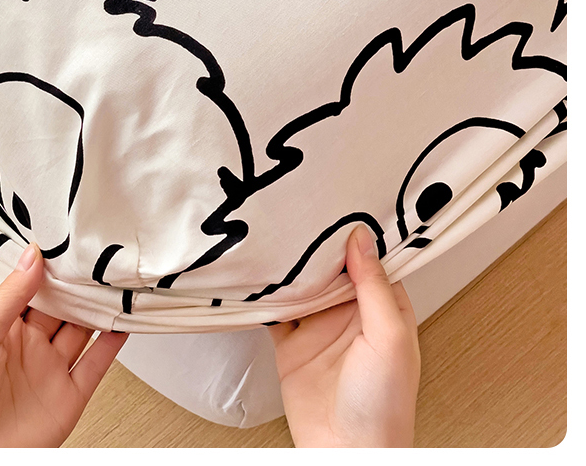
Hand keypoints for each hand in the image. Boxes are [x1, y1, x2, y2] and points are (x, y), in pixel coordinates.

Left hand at [0, 243, 127, 446]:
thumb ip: (8, 297)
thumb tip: (31, 258)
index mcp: (2, 329)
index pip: (34, 289)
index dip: (52, 269)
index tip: (70, 245)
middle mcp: (29, 348)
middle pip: (63, 308)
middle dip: (80, 285)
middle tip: (101, 259)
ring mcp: (50, 372)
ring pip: (84, 332)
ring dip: (100, 310)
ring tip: (117, 284)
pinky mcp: (68, 398)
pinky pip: (97, 366)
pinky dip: (113, 345)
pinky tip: (123, 324)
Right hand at [269, 225, 420, 447]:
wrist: (344, 452)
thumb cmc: (384, 404)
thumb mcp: (389, 338)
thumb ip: (375, 288)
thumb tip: (362, 240)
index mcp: (383, 310)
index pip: (371, 262)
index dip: (357, 236)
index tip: (341, 206)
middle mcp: (350, 314)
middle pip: (332, 269)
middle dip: (317, 245)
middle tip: (300, 211)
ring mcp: (319, 328)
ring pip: (302, 285)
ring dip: (291, 267)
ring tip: (276, 233)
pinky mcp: (291, 343)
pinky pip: (275, 311)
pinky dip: (265, 295)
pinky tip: (258, 276)